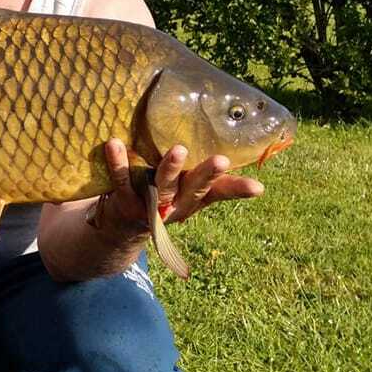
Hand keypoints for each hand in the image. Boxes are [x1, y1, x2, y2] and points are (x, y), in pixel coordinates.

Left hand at [97, 138, 263, 233]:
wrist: (122, 227)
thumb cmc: (163, 197)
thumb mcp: (187, 189)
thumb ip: (207, 174)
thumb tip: (241, 145)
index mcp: (195, 197)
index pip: (221, 192)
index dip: (238, 190)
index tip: (257, 187)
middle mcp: (177, 203)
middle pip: (195, 188)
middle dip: (207, 175)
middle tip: (221, 161)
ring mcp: (151, 204)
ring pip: (164, 186)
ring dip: (171, 169)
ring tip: (178, 151)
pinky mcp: (125, 201)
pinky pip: (122, 180)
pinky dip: (118, 163)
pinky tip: (114, 144)